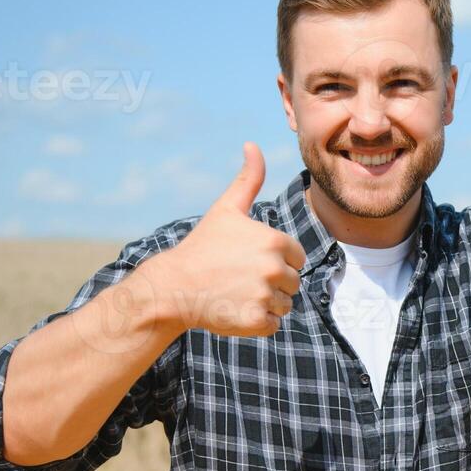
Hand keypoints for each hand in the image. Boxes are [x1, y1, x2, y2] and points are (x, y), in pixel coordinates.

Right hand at [144, 141, 306, 336]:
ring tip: (236, 294)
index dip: (275, 260)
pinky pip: (273, 325)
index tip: (248, 260)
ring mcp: (266, 296)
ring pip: (284, 305)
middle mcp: (275, 268)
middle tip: (239, 279)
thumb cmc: (202, 247)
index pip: (296, 257)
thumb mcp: (226, 209)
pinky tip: (235, 310)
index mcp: (275, 241)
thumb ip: (248, 179)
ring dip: (266, 303)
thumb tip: (252, 145)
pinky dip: (258, 322)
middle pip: (292, 282)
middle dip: (271, 283)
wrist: (173, 287)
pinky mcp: (257, 321)